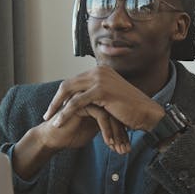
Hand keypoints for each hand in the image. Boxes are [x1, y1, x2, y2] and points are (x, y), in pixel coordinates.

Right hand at [12, 98, 129, 180]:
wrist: (53, 138)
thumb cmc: (71, 135)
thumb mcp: (94, 130)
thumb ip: (106, 125)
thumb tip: (123, 131)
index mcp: (97, 102)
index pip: (117, 114)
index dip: (123, 132)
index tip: (126, 148)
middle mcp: (93, 98)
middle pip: (116, 113)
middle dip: (122, 134)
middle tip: (126, 150)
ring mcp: (87, 98)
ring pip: (111, 114)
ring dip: (117, 133)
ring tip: (120, 149)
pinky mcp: (81, 103)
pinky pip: (101, 115)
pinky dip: (107, 131)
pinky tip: (109, 143)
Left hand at [44, 66, 165, 133]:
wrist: (147, 113)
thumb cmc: (131, 109)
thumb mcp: (110, 97)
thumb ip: (97, 94)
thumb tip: (82, 99)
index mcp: (100, 70)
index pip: (74, 81)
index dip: (62, 95)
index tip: (55, 108)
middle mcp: (99, 70)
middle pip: (68, 84)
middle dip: (56, 100)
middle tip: (47, 113)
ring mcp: (100, 78)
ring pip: (69, 92)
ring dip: (57, 107)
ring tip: (50, 120)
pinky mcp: (101, 90)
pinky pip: (76, 102)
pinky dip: (65, 113)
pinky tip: (59, 122)